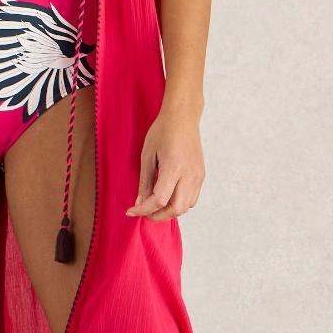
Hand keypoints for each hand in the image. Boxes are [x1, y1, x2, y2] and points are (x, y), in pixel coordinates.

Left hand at [126, 106, 204, 220]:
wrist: (183, 117)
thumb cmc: (163, 131)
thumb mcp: (147, 155)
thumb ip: (145, 181)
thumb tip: (140, 202)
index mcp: (174, 167)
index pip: (159, 200)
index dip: (144, 209)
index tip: (131, 211)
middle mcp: (189, 174)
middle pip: (175, 209)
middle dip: (157, 215)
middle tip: (143, 212)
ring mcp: (198, 176)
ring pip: (185, 207)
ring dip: (169, 211)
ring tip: (154, 205)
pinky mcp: (201, 175)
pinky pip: (191, 198)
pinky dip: (178, 204)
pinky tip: (167, 197)